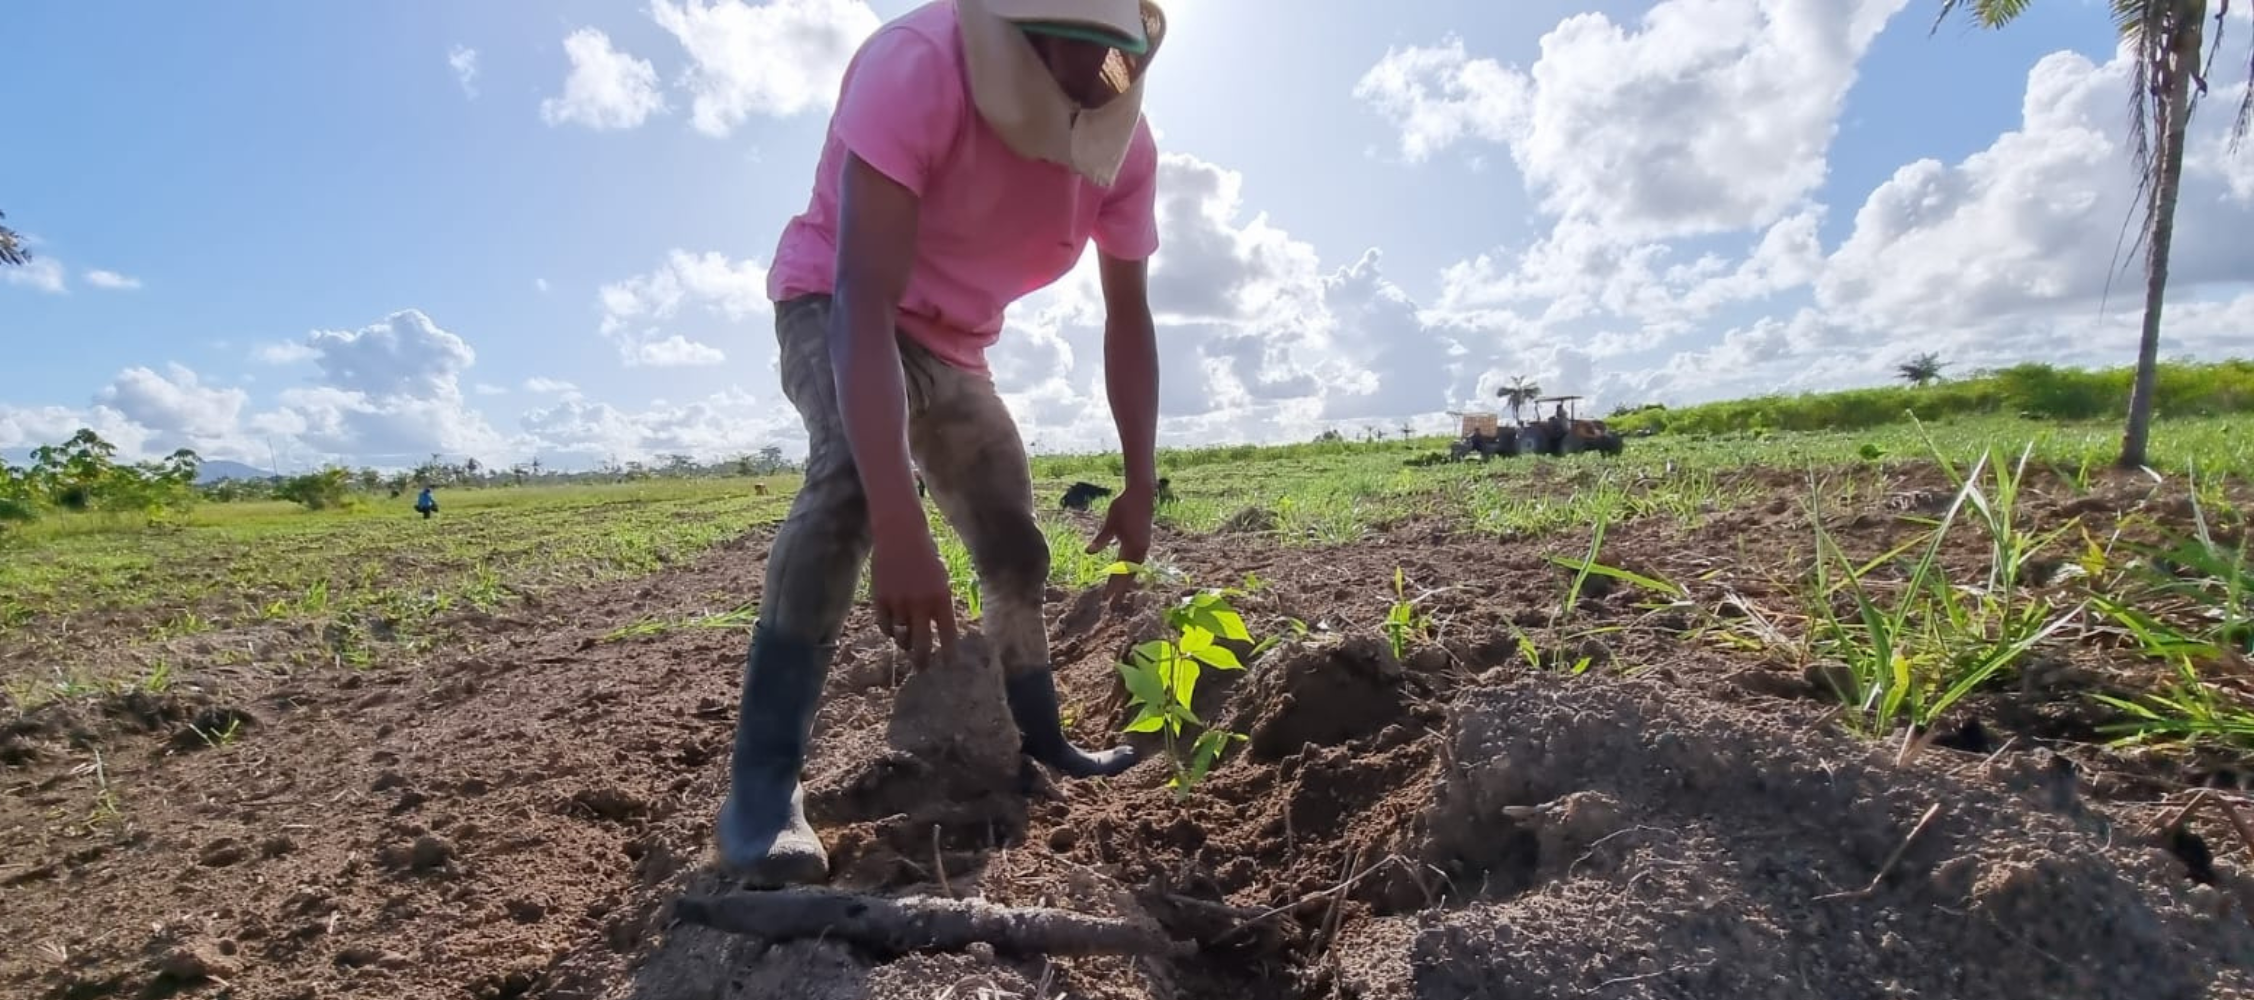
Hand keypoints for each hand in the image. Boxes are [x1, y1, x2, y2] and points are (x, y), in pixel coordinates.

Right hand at [869, 526, 957, 667]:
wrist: (900, 535)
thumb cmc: (926, 556)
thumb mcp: (941, 579)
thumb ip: (940, 604)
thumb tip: (939, 632)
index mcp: (941, 598)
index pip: (948, 635)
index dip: (948, 654)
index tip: (948, 666)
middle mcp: (920, 603)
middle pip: (922, 644)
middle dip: (923, 661)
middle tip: (923, 669)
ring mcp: (899, 601)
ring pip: (901, 637)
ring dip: (905, 643)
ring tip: (908, 644)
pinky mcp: (880, 598)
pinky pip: (884, 626)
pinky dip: (889, 631)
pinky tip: (893, 629)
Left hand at [1087, 482, 1154, 598]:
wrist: (1141, 494)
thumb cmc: (1124, 506)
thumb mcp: (1111, 523)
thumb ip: (1101, 539)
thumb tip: (1088, 554)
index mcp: (1133, 547)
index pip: (1122, 572)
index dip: (1114, 587)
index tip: (1107, 599)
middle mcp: (1140, 549)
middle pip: (1128, 574)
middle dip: (1119, 589)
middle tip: (1111, 604)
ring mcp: (1143, 546)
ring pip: (1133, 568)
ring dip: (1124, 580)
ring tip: (1115, 591)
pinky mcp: (1143, 541)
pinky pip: (1135, 561)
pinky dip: (1128, 569)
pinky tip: (1121, 572)